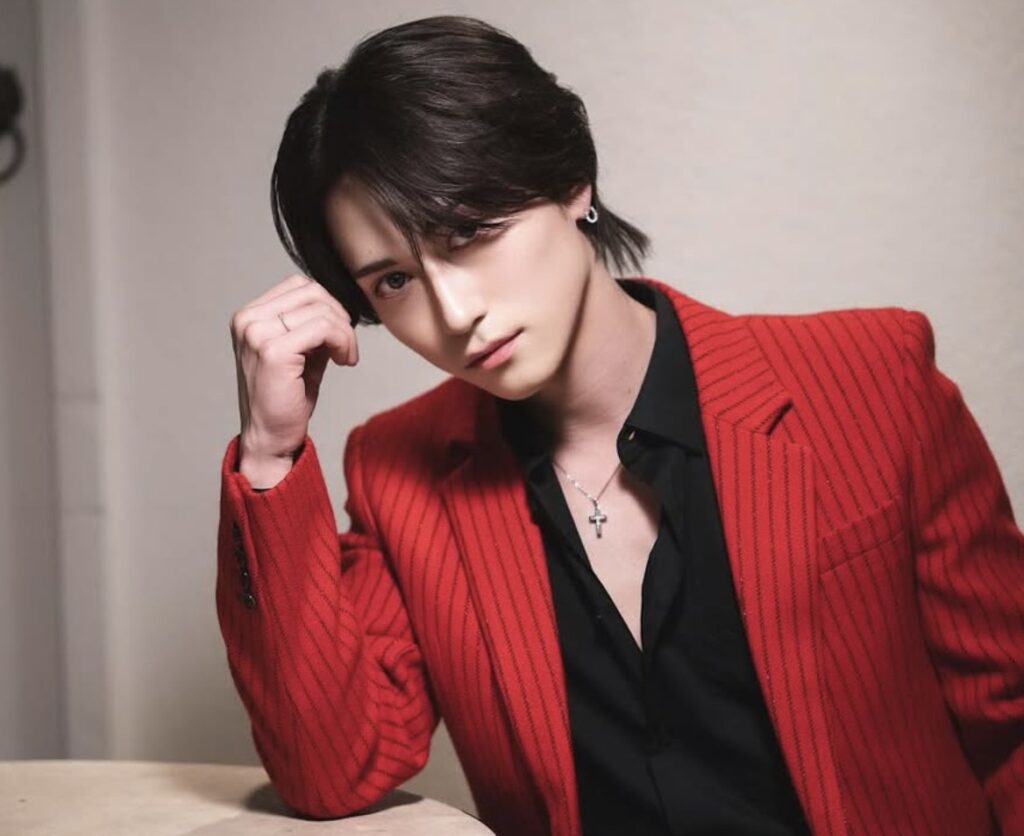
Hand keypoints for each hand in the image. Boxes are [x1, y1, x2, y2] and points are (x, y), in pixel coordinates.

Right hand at [229, 273, 358, 464]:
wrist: (270, 437)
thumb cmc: (284, 399)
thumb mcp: (300, 352)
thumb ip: (311, 325)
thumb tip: (338, 307)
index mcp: (249, 316)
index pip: (298, 286)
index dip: (328, 305)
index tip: (338, 334)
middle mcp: (247, 320)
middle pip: (312, 291)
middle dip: (340, 316)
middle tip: (346, 346)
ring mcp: (256, 334)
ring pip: (321, 309)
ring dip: (344, 333)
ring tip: (345, 356)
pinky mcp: (272, 351)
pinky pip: (323, 328)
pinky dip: (342, 342)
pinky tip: (343, 361)